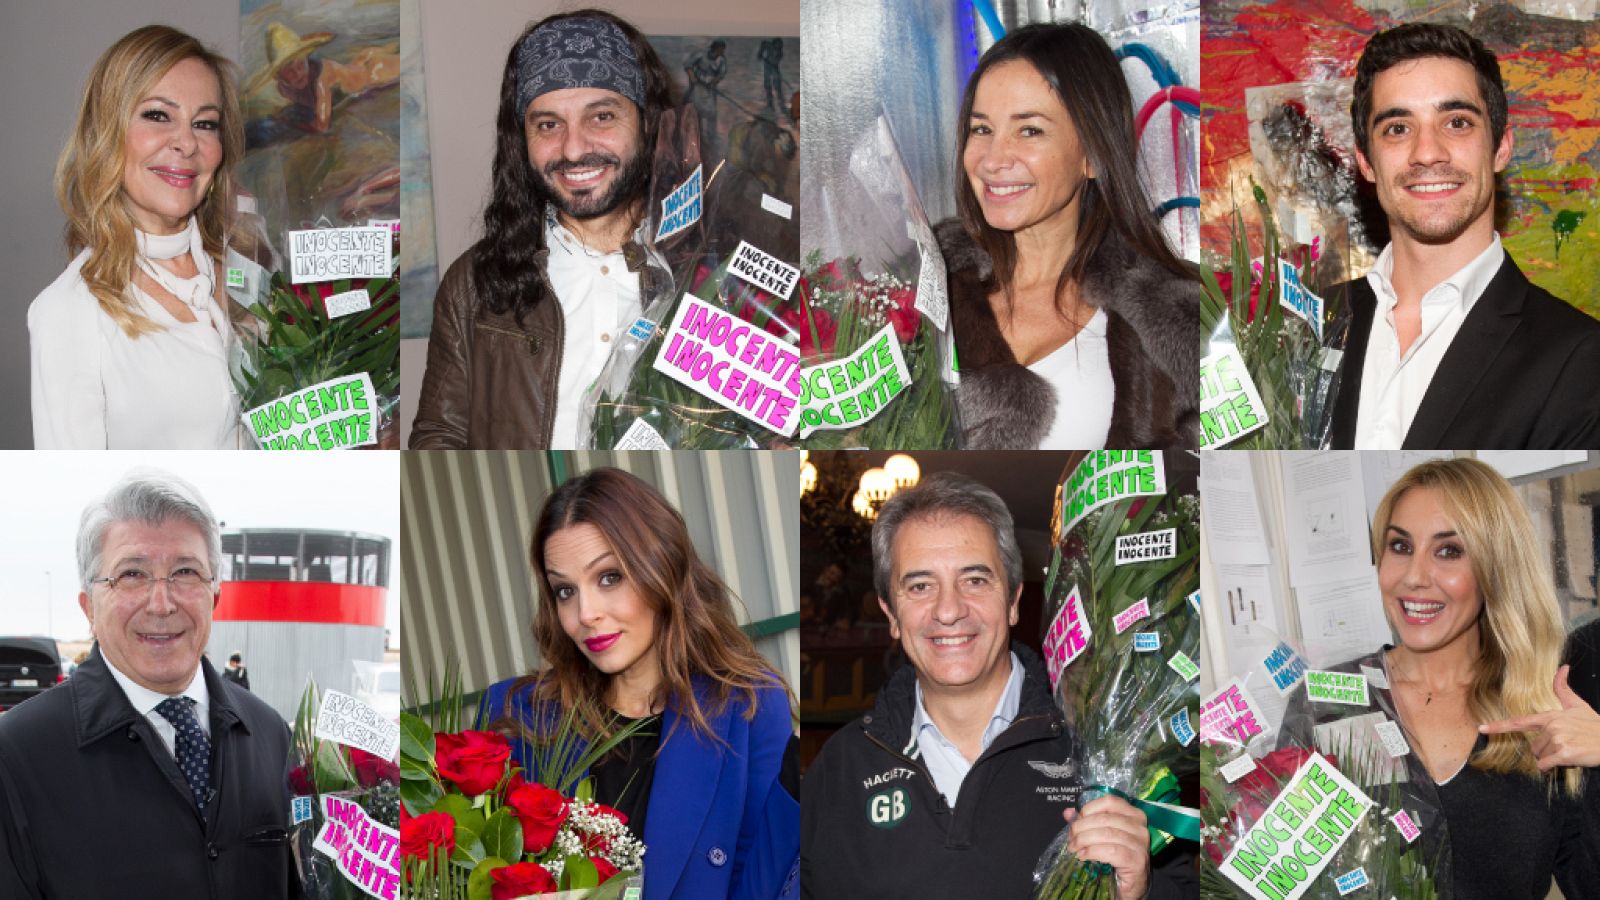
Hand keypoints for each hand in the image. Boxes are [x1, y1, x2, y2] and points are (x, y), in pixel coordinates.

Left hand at [1064, 794, 1150, 898]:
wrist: (1131, 885)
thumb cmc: (1118, 859)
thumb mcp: (1102, 837)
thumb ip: (1087, 822)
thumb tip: (1068, 813)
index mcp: (1133, 814)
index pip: (1109, 802)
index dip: (1088, 809)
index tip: (1076, 821)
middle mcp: (1140, 826)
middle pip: (1104, 818)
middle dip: (1082, 827)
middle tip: (1071, 839)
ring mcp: (1141, 843)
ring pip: (1106, 833)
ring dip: (1084, 840)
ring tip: (1074, 848)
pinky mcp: (1137, 860)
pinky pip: (1111, 851)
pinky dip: (1093, 852)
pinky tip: (1083, 856)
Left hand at [1479, 665, 1599, 769]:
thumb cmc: (1594, 725)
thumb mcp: (1578, 706)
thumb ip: (1563, 689)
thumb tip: (1562, 667)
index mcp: (1551, 716)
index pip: (1520, 722)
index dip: (1499, 726)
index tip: (1482, 729)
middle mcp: (1551, 727)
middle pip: (1533, 747)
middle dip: (1547, 750)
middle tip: (1565, 746)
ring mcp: (1557, 739)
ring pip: (1540, 757)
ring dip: (1552, 759)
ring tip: (1570, 751)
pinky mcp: (1564, 753)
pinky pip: (1546, 766)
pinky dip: (1551, 768)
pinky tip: (1566, 762)